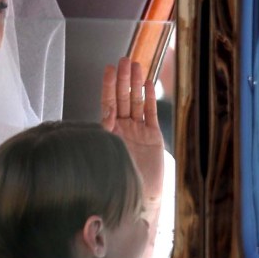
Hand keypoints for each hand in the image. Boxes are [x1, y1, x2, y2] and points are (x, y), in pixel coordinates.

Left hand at [101, 57, 164, 200]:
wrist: (140, 197)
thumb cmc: (119, 179)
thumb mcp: (108, 153)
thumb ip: (106, 131)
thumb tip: (106, 110)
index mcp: (108, 131)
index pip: (107, 103)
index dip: (108, 86)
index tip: (109, 69)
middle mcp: (122, 128)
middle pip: (122, 98)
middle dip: (123, 79)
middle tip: (125, 59)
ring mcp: (137, 131)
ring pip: (136, 102)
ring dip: (136, 83)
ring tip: (136, 65)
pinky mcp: (152, 136)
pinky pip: (149, 113)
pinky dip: (149, 98)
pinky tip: (147, 83)